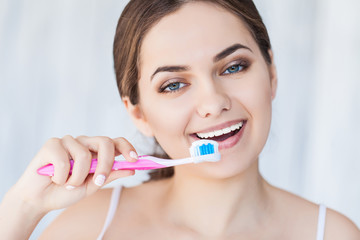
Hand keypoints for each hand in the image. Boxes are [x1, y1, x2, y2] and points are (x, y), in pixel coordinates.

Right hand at [10, 135, 136, 213]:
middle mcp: (84, 143)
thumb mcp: (92, 186)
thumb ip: (110, 176)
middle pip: (105, 142)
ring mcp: (68, 141)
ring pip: (84, 154)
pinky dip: (61, 176)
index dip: (127, 148)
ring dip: (77, 177)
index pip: (115, 142)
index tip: (135, 160)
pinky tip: (54, 178)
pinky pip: (64, 159)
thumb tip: (131, 169)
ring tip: (68, 184)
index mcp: (95, 151)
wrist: (40, 200)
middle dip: (105, 164)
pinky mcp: (51, 144)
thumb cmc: (66, 191)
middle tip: (97, 181)